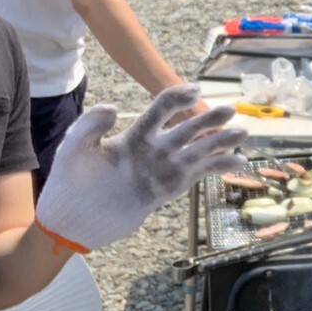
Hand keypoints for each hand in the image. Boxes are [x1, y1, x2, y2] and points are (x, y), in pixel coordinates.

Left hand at [36, 84, 246, 252]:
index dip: (178, 98)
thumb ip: (90, 124)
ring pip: (197, 152)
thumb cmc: (69, 182)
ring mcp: (160, 171)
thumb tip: (114, 109)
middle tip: (230, 108)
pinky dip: (216, 169)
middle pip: (187, 128)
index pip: (161, 109)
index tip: (195, 91)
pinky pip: (195, 177)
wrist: (69, 219)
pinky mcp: (163, 192)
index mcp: (133, 135)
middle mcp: (152, 150)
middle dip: (209, 118)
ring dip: (220, 142)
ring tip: (243, 132)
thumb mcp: (73, 146)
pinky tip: (236, 162)